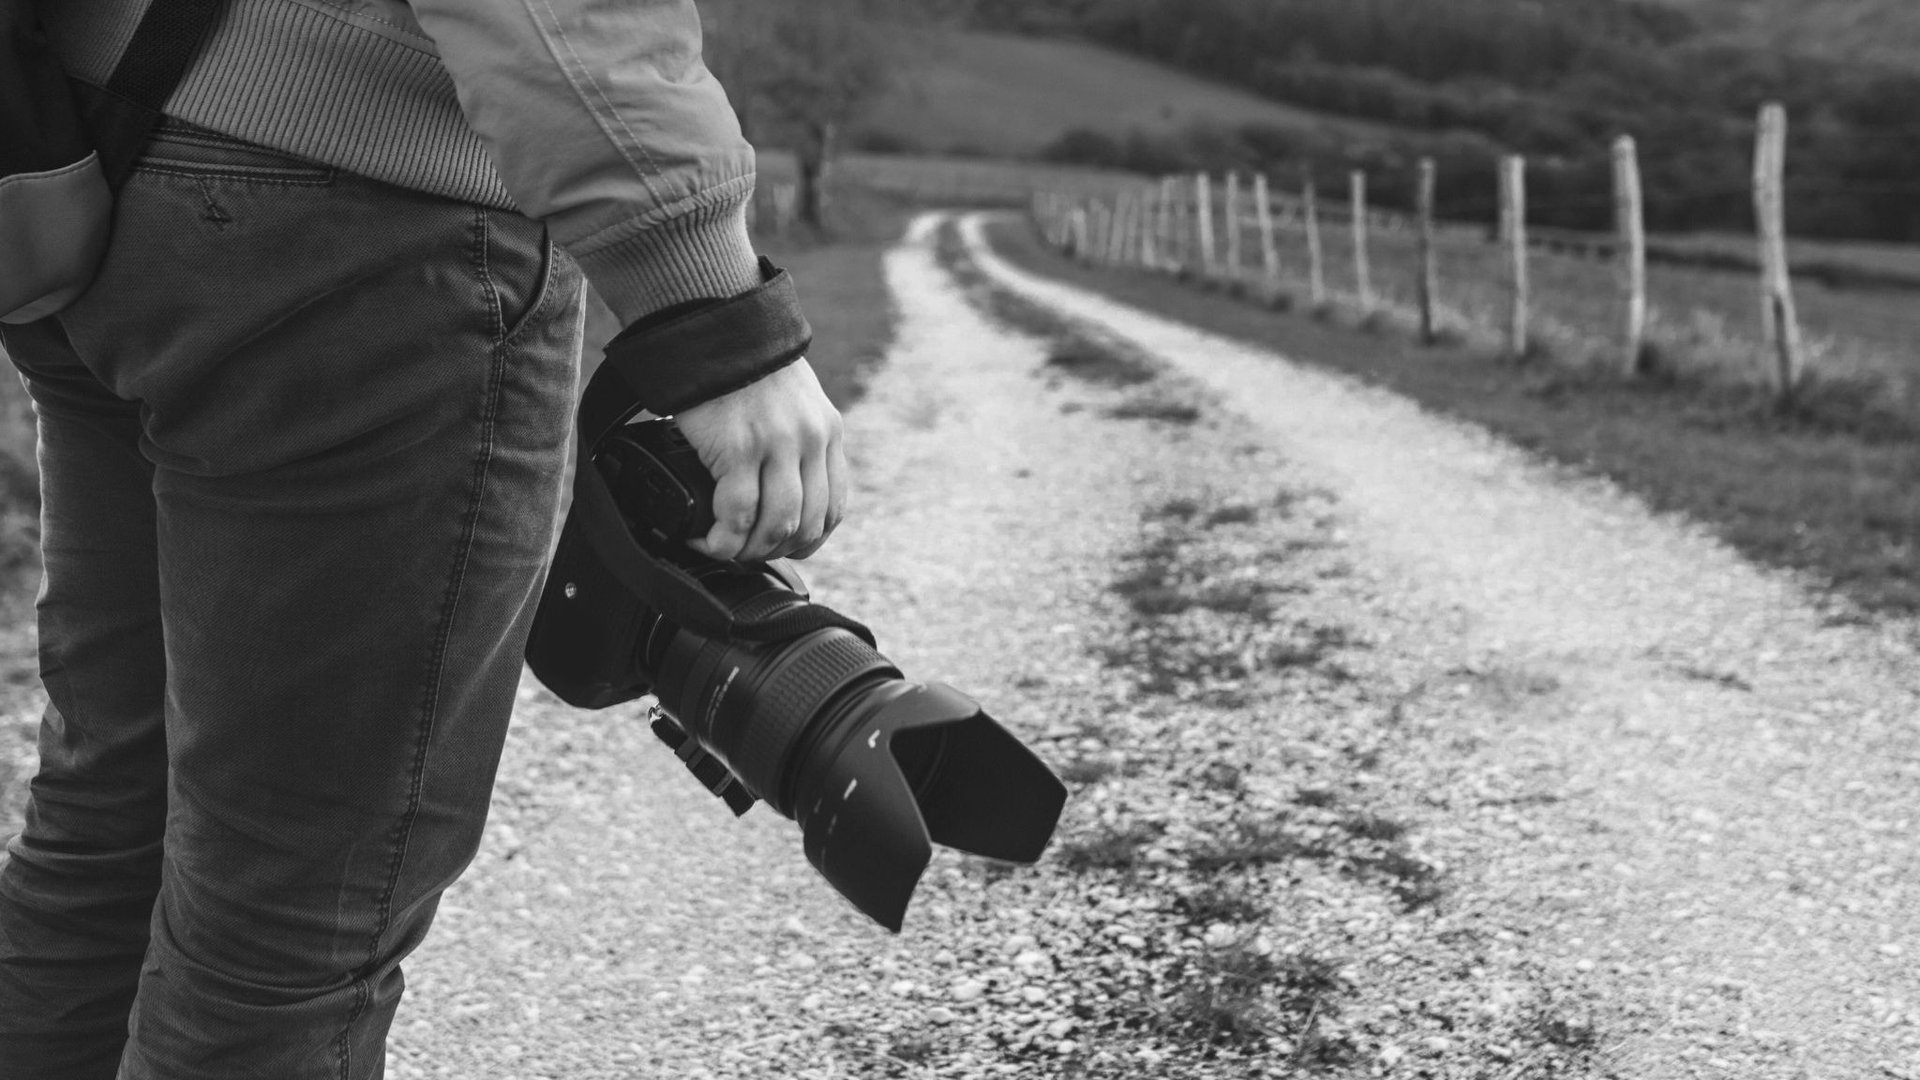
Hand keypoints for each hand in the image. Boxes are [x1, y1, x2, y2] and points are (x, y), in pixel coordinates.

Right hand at [673, 358, 847, 561]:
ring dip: (748, 550)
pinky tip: (704, 538)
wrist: (715, 324)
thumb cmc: (742, 364)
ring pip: (776, 527)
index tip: (783, 547)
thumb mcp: (794, 399)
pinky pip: (737, 515)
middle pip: (807, 524)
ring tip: (724, 547)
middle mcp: (810, 440)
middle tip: (747, 552)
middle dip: (777, 551)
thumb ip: (797, 438)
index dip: (809, 540)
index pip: (834, 508)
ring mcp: (777, 445)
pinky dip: (720, 539)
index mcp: (828, 432)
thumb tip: (782, 485)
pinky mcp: (738, 448)